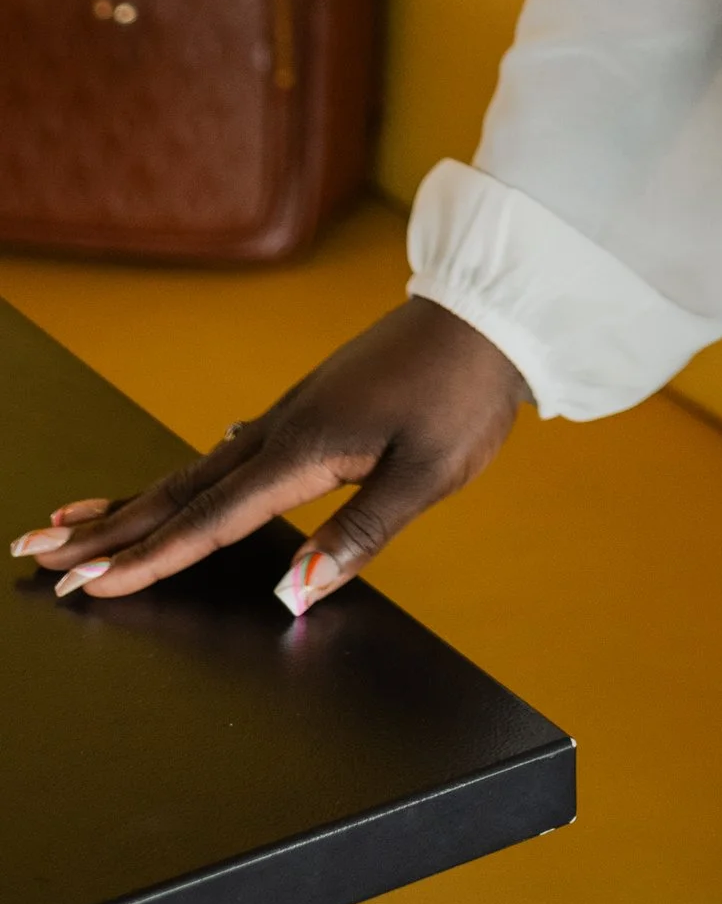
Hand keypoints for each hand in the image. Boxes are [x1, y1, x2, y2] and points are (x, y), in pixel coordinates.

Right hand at [9, 299, 528, 613]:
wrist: (493, 307)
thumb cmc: (464, 393)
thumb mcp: (427, 474)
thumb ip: (359, 535)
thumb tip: (292, 595)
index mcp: (304, 449)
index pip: (211, 520)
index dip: (149, 560)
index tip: (84, 586)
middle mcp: (284, 427)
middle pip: (180, 489)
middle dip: (107, 528)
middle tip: (35, 552)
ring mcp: (295, 410)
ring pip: (198, 467)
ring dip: (135, 499)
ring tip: (76, 519)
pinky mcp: (314, 403)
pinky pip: (231, 450)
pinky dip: (188, 473)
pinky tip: (186, 476)